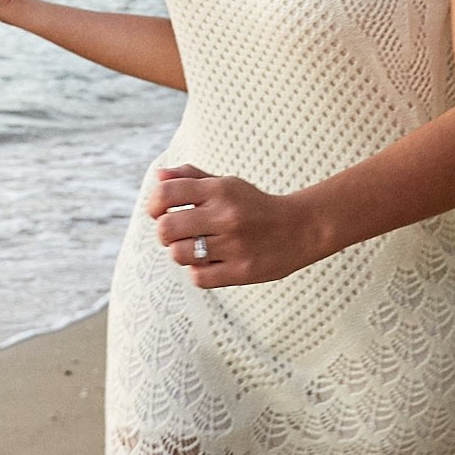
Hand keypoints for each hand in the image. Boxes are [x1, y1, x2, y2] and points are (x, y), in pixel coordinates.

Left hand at [146, 164, 323, 287]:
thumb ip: (190, 178)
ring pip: (179, 255)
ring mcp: (234, 245)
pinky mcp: (242, 271)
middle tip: (177, 234)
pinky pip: (198, 277)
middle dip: (165, 233)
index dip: (154, 204)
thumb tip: (158, 177)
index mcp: (219, 190)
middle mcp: (226, 215)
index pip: (166, 193)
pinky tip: (210, 263)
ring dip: (181, 253)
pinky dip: (198, 272)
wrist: (300, 228)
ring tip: (195, 249)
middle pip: (166, 228)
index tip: (158, 211)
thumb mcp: (226, 184)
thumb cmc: (254, 205)